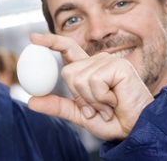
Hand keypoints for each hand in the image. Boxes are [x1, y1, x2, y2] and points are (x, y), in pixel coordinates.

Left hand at [28, 33, 153, 140]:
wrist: (135, 129)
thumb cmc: (112, 121)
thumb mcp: (79, 115)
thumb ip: (58, 106)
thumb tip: (31, 101)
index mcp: (87, 69)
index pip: (67, 49)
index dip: (50, 41)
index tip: (32, 37)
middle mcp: (97, 61)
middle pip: (68, 72)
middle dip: (79, 97)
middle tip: (98, 108)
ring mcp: (108, 61)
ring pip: (79, 79)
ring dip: (92, 100)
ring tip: (108, 105)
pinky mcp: (118, 66)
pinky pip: (94, 82)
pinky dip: (101, 98)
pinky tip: (115, 100)